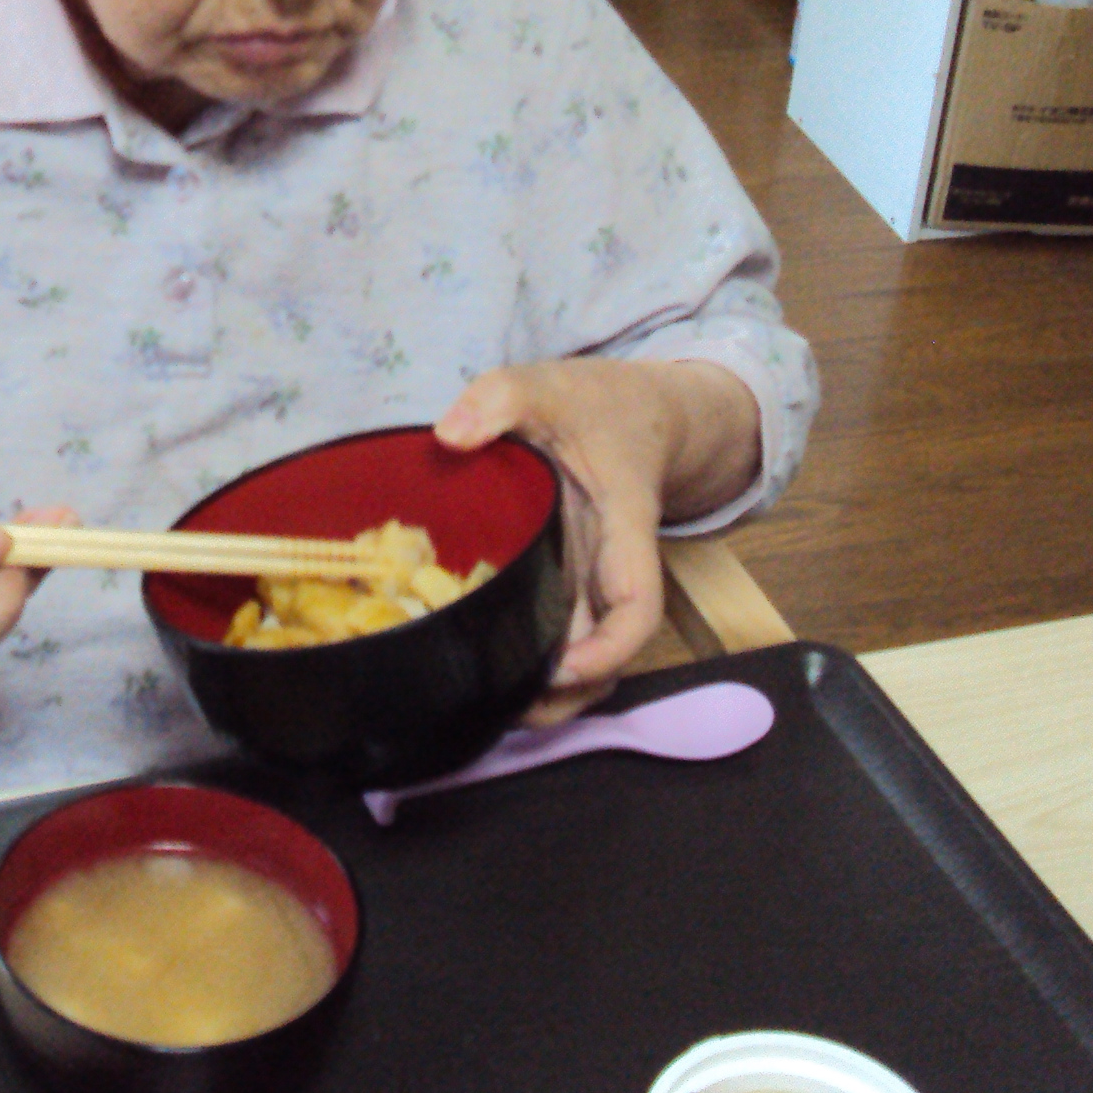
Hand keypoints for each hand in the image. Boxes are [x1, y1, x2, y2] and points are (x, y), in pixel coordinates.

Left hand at [434, 358, 759, 721]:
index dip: (609, 650)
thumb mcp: (547, 383)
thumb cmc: (599, 403)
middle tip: (501, 708)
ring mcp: (591, 577)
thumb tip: (450, 435)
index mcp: (622, 523)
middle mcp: (611, 564)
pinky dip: (532, 657)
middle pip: (608, 653)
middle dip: (565, 694)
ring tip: (487, 703)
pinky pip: (561, 630)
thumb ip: (500, 397)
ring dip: (550, 688)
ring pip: (586, 653)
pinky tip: (483, 665)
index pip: (637, 604)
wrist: (642, 412)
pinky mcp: (570, 578)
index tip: (563, 670)